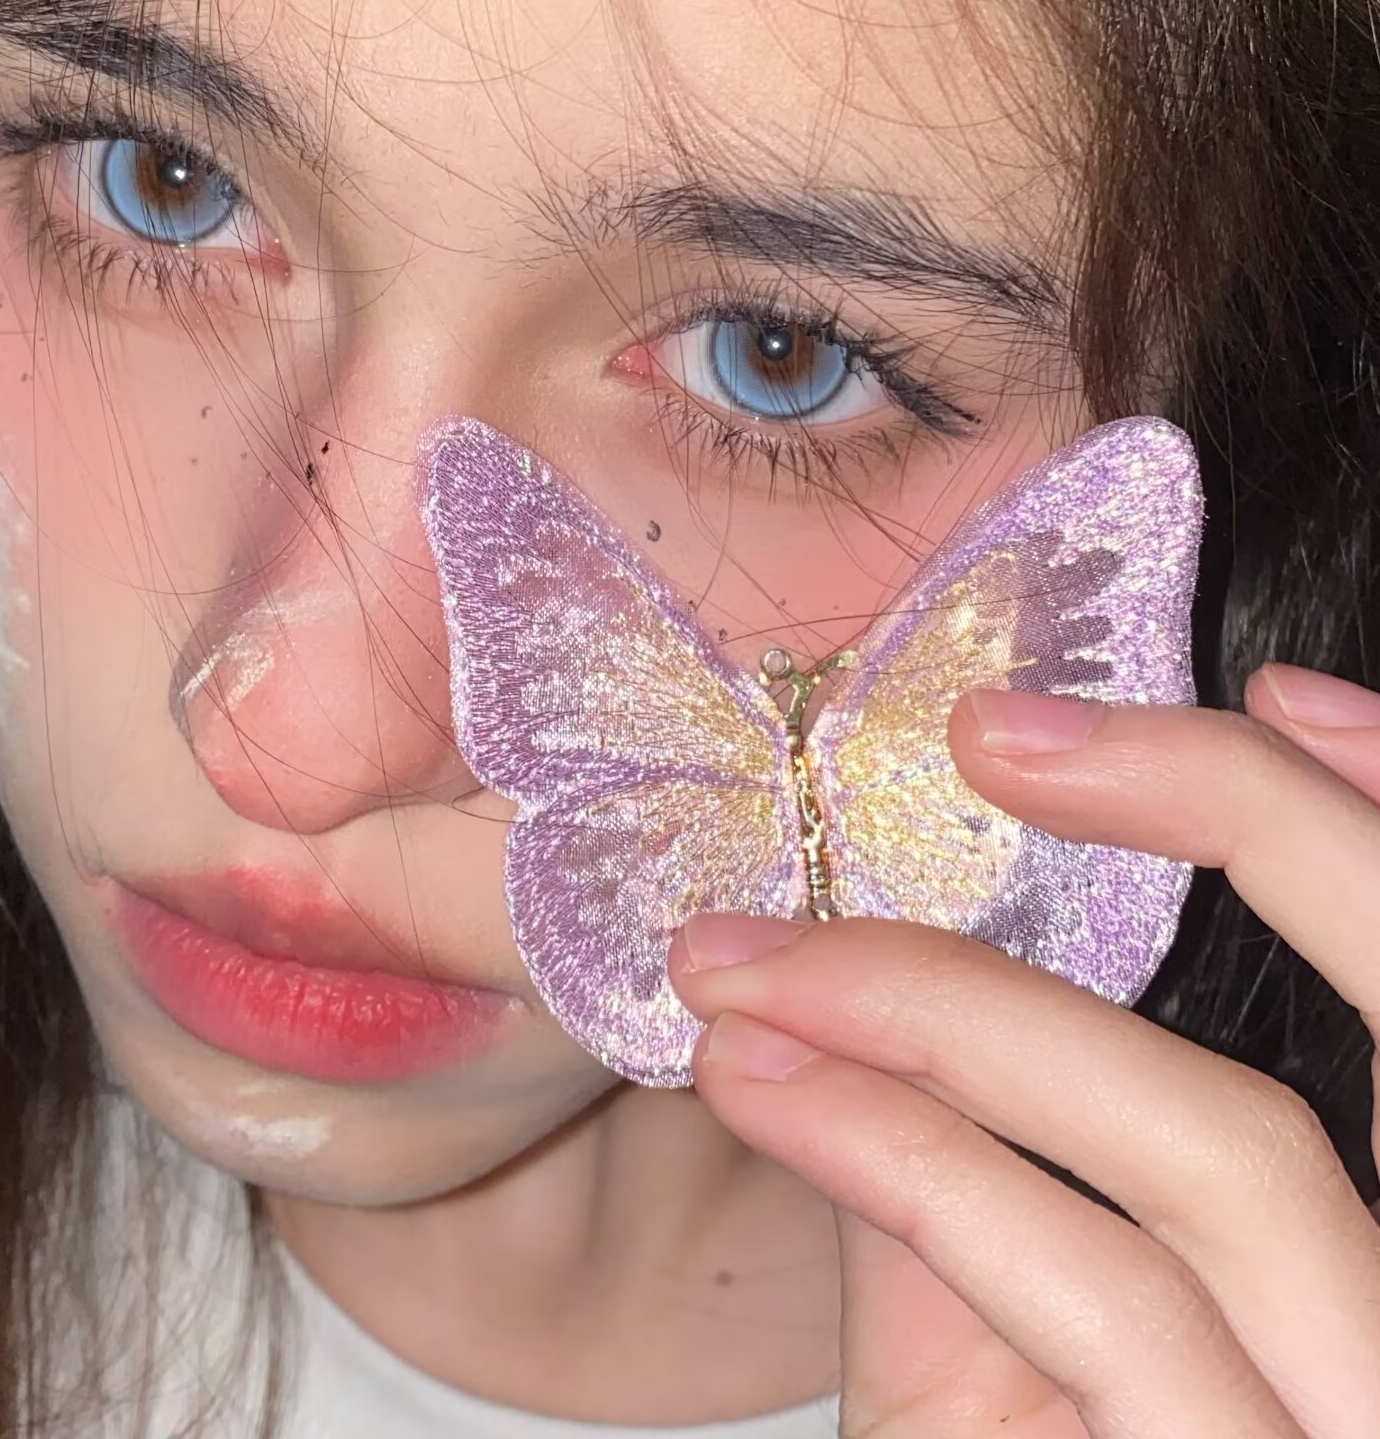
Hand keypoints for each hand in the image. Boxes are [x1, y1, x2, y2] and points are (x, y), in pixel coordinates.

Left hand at [666, 664, 1379, 1438]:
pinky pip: (1101, 1289)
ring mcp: (1361, 1433)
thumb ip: (984, 1173)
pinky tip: (758, 1080)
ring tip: (743, 957)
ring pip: (1228, 1148)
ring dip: (960, 1006)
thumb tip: (881, 968)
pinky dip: (909, 1153)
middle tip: (1000, 728)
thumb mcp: (1006, 1355)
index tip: (1273, 697)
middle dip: (1246, 819)